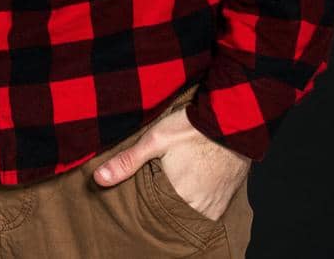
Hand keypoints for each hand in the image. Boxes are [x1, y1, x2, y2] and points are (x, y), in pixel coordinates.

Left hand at [92, 107, 251, 219]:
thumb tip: (99, 179)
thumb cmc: (193, 128)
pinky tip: (193, 187)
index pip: (156, 213)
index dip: (148, 205)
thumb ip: (127, 161)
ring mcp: (216, 205)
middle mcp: (199, 207)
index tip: (144, 195)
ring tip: (175, 188)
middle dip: (165, 206)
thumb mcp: (155, 139)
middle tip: (160, 188)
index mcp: (179, 197)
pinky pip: (209, 210)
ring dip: (183, 205)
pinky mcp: (228, 199)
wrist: (234, 119)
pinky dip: (200, 202)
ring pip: (192, 214)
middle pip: (174, 215)